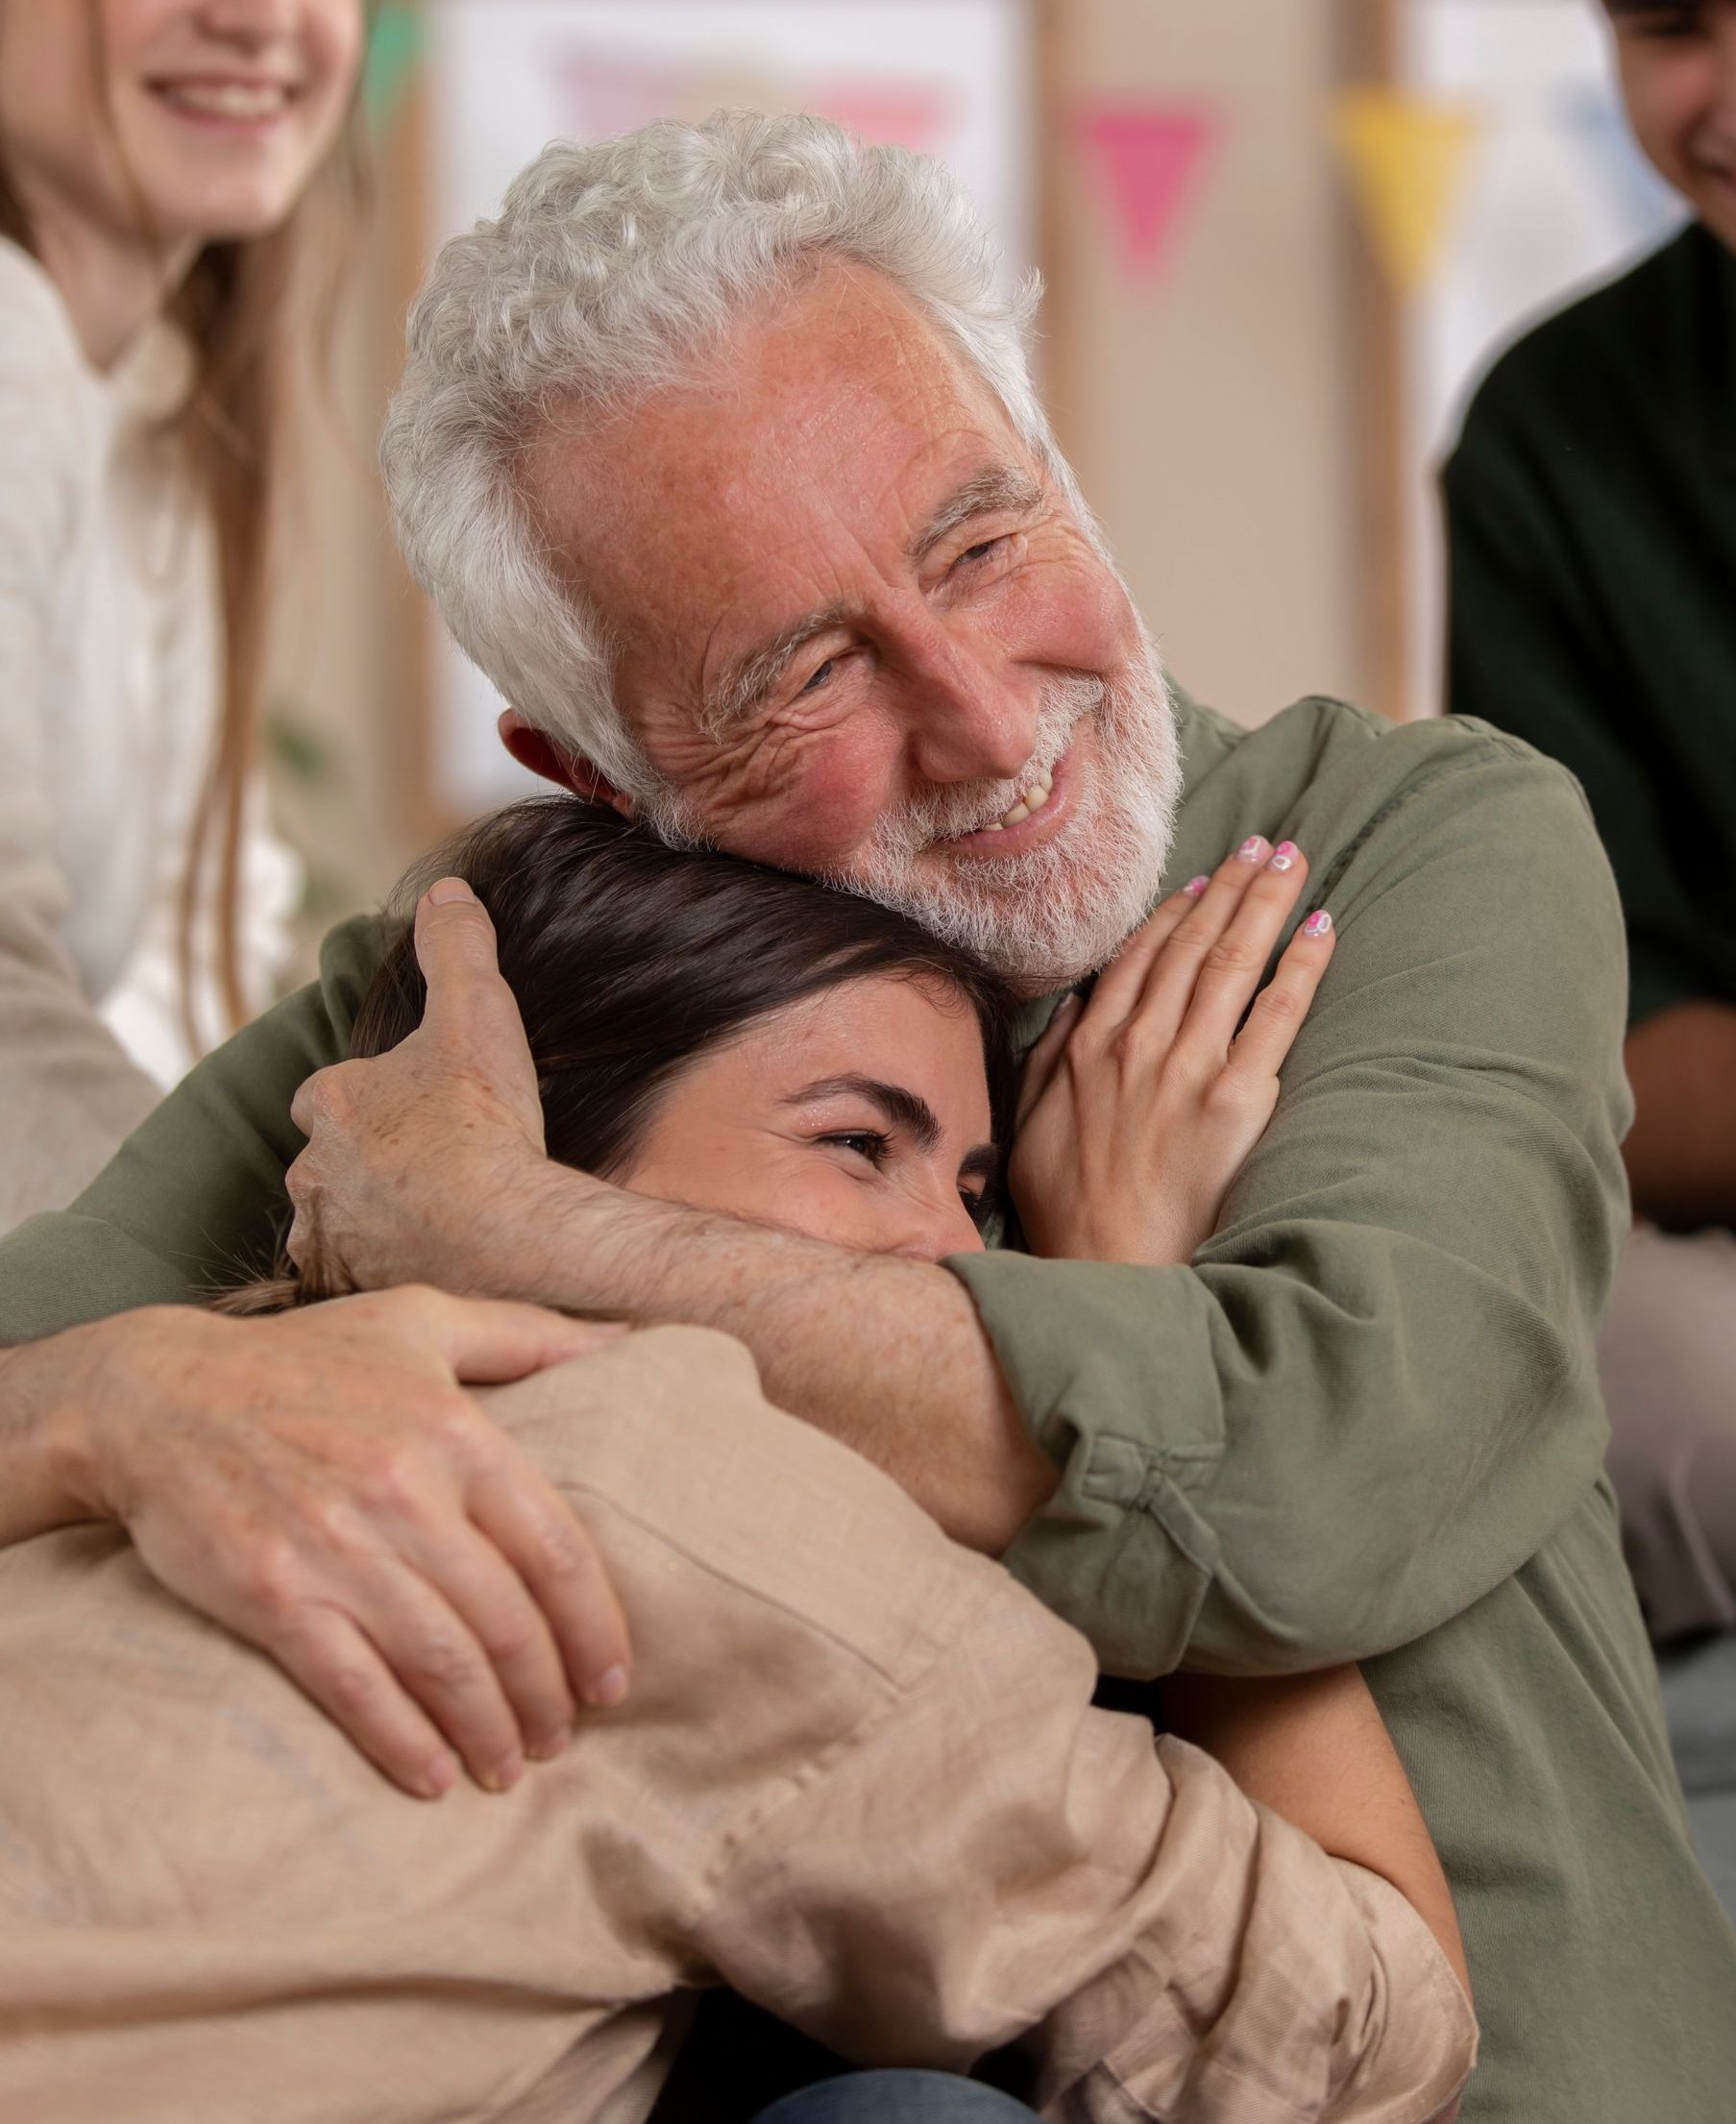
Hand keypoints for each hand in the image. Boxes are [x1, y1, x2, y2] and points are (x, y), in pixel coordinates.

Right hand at [67, 1288, 632, 1797]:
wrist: (155, 1396)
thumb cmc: (302, 1359)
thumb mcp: (420, 1320)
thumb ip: (528, 1332)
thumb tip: (628, 1340)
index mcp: (457, 1433)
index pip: (555, 1549)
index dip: (594, 1626)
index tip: (612, 1679)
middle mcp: (406, 1494)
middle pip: (507, 1622)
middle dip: (546, 1696)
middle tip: (563, 1737)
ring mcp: (338, 1550)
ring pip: (443, 1665)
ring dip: (488, 1731)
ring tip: (510, 1766)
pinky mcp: (274, 1597)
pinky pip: (356, 1688)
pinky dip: (403, 1743)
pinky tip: (433, 1777)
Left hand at [287, 879, 556, 1294]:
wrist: (506, 1238)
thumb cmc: (487, 1126)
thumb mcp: (479, 1014)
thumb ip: (457, 947)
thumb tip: (447, 891)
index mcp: (333, 1102)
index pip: (331, 1095)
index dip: (376, 1100)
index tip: (420, 1111)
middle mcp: (312, 1172)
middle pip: (329, 1162)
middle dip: (366, 1164)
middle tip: (431, 1170)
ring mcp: (326, 1237)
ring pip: (336, 1221)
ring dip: (369, 1220)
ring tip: (432, 1224)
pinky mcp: (345, 1291)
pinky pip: (349, 1279)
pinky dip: (378, 1271)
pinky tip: (424, 1267)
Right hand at [1010, 835, 1335, 1264]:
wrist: (1107, 1267)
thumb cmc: (1067, 1208)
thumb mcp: (1030, 1125)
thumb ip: (1048, 1061)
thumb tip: (1069, 1011)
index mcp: (1088, 1045)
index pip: (1141, 957)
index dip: (1176, 912)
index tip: (1202, 879)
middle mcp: (1139, 1042)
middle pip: (1194, 944)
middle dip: (1231, 886)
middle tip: (1264, 844)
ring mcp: (1189, 1066)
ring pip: (1234, 961)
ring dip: (1265, 902)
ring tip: (1293, 862)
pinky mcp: (1235, 1099)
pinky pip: (1277, 1014)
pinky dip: (1300, 964)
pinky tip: (1320, 926)